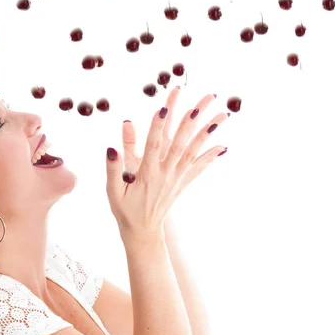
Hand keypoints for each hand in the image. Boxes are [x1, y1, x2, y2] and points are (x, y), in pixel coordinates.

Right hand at [105, 88, 228, 247]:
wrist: (143, 231)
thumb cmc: (125, 210)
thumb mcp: (113, 191)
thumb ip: (113, 168)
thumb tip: (112, 147)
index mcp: (147, 174)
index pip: (153, 145)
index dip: (158, 126)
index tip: (164, 107)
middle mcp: (165, 174)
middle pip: (180, 143)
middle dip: (190, 121)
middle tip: (201, 102)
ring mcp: (176, 178)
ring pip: (193, 151)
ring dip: (207, 132)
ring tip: (222, 116)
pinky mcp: (182, 183)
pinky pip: (198, 168)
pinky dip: (211, 156)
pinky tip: (223, 145)